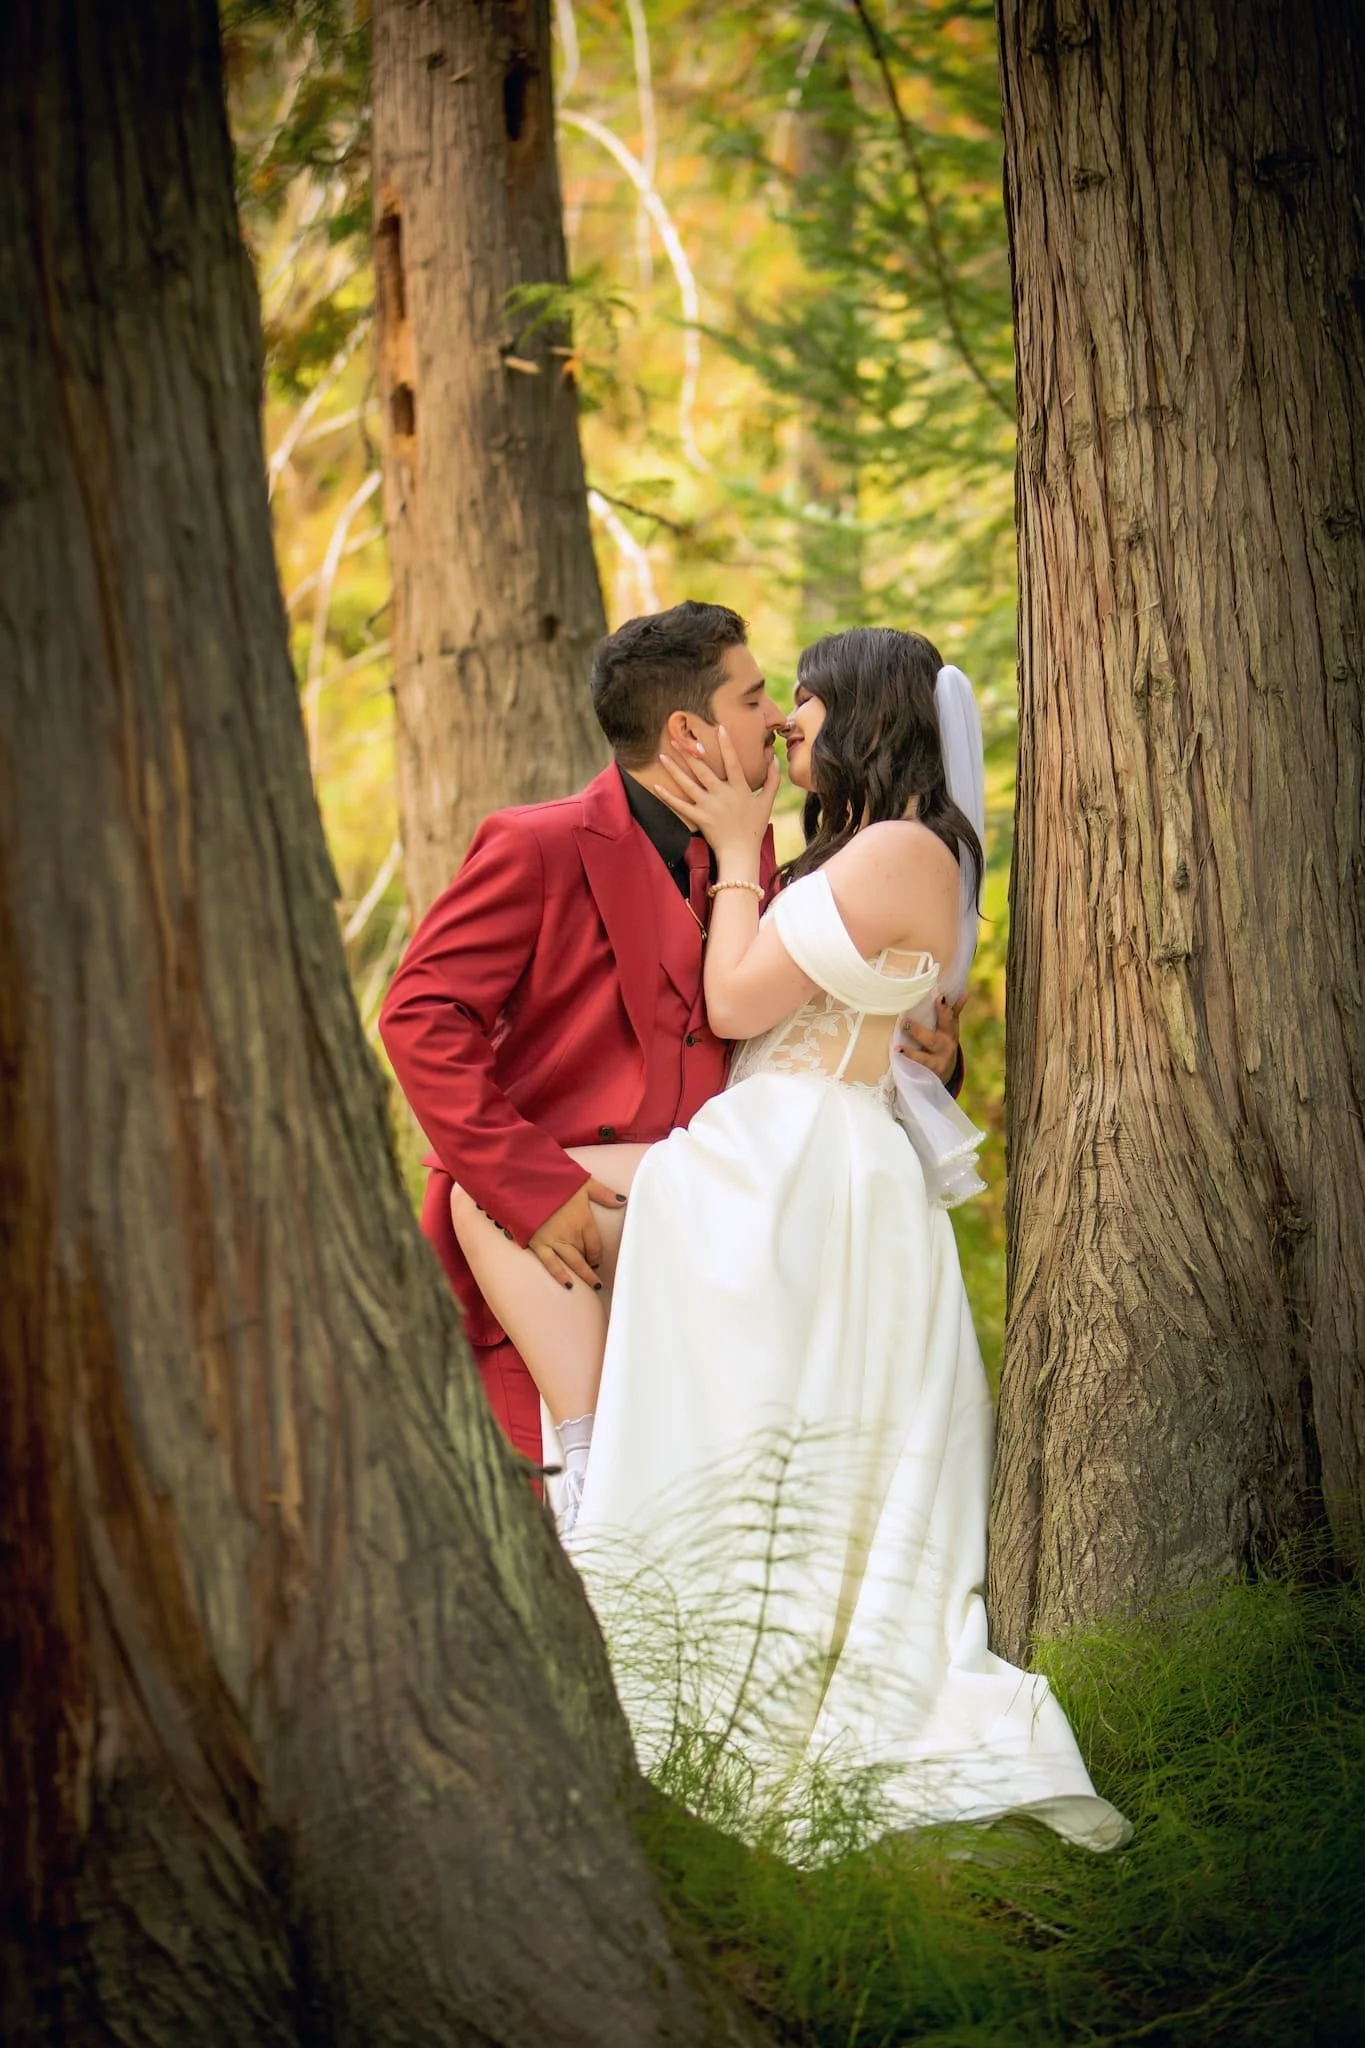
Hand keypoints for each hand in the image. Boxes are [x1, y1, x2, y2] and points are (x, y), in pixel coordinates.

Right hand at [529, 1177, 626, 1289]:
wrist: (525, 1183)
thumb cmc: (554, 1181)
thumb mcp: (582, 1182)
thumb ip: (603, 1193)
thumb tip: (622, 1201)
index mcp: (583, 1220)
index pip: (595, 1244)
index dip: (598, 1254)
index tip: (598, 1260)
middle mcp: (571, 1234)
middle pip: (585, 1255)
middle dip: (591, 1267)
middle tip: (597, 1280)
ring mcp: (554, 1241)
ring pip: (572, 1262)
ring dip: (583, 1275)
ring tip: (592, 1286)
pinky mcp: (538, 1244)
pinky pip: (551, 1263)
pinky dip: (559, 1275)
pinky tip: (568, 1285)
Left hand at [652, 725, 778, 860]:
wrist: (741, 853)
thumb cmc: (754, 827)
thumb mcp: (767, 802)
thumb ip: (772, 779)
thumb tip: (775, 758)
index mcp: (739, 788)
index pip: (733, 762)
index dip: (727, 745)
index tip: (719, 728)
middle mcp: (723, 795)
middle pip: (703, 770)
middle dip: (689, 752)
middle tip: (677, 737)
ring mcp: (709, 807)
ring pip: (688, 784)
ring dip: (675, 769)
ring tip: (663, 755)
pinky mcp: (699, 818)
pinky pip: (681, 806)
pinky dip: (668, 796)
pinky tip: (656, 786)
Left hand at [899, 995, 965, 1087]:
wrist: (946, 1072)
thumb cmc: (944, 1042)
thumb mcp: (950, 1028)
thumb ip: (953, 1010)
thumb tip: (965, 991)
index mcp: (950, 1034)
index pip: (948, 1020)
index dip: (944, 1010)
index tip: (939, 998)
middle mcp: (945, 1049)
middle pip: (932, 1040)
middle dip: (918, 1032)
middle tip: (904, 1022)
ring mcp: (937, 1063)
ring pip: (924, 1059)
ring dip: (911, 1054)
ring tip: (898, 1048)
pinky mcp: (928, 1075)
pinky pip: (917, 1071)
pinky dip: (908, 1066)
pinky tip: (898, 1059)